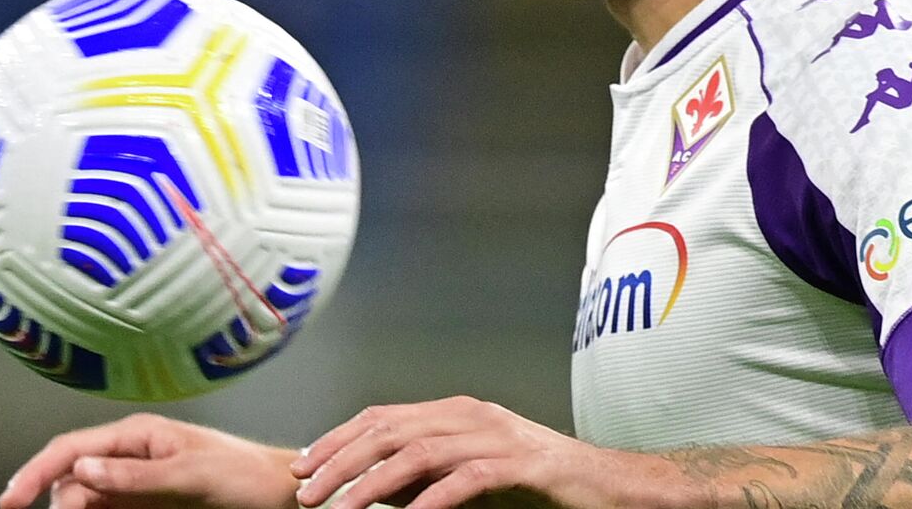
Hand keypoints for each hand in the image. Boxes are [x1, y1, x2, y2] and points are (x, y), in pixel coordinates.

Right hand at [0, 413, 302, 508]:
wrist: (278, 494)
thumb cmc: (244, 474)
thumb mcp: (189, 475)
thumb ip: (135, 476)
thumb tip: (81, 470)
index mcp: (136, 434)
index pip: (70, 449)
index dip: (34, 473)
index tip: (10, 500)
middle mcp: (128, 456)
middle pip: (70, 480)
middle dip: (61, 503)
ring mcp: (134, 484)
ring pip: (84, 501)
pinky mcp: (144, 506)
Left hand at [289, 396, 670, 508]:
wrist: (610, 486)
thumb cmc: (539, 486)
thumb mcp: (472, 477)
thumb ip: (428, 475)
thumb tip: (374, 489)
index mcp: (456, 412)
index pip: (382, 417)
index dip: (336, 439)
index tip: (301, 466)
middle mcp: (471, 415)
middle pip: (389, 431)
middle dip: (340, 461)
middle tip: (305, 492)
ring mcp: (496, 436)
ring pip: (417, 454)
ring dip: (371, 484)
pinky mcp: (520, 464)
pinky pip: (464, 480)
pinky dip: (430, 500)